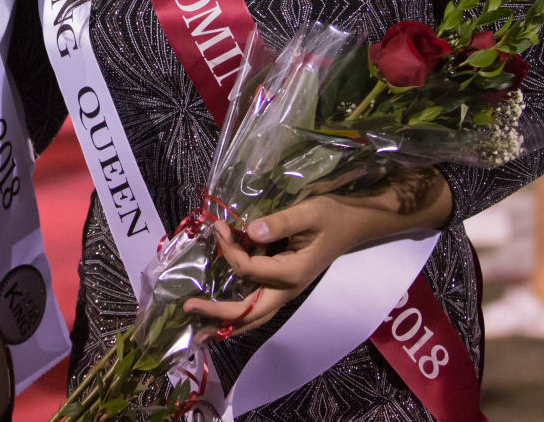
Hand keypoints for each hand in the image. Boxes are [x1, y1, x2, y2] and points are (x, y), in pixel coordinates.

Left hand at [185, 173, 453, 337]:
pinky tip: (222, 316)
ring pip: (254, 316)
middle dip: (218, 315)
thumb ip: (281, 222)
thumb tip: (250, 230)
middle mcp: (288, 288)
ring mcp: (286, 290)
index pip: (249, 269)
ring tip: (200, 332)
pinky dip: (240, 314)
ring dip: (227, 323)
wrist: (356, 224)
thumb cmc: (334, 216)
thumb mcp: (310, 212)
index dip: (229, 250)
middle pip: (249, 312)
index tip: (218, 227)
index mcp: (292, 272)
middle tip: (187, 312)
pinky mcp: (284, 284)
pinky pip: (259, 306)